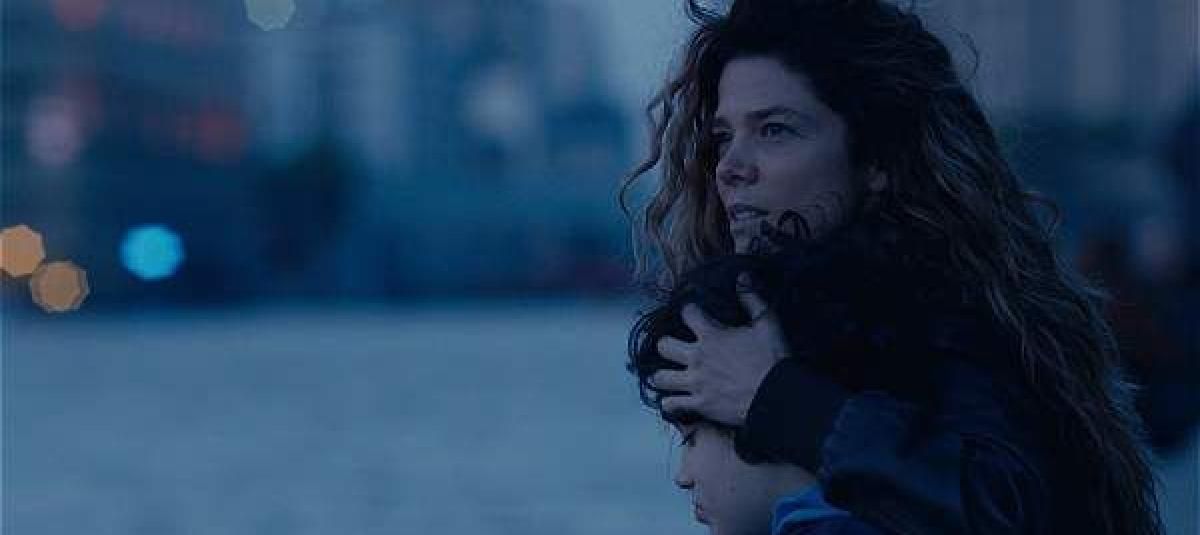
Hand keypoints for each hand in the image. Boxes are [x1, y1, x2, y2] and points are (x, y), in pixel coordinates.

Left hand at [650, 275, 790, 425]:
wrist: (776, 396)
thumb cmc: (773, 359)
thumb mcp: (767, 323)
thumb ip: (752, 298)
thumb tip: (742, 276)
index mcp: (712, 335)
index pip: (687, 313)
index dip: (689, 310)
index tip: (693, 313)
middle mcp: (698, 358)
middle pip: (663, 345)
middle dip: (666, 344)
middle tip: (674, 347)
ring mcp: (696, 382)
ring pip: (660, 378)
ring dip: (662, 376)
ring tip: (667, 375)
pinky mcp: (699, 404)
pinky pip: (671, 405)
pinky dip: (670, 404)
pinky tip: (675, 401)